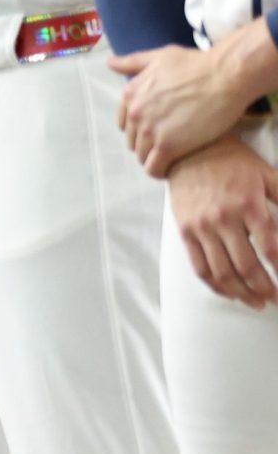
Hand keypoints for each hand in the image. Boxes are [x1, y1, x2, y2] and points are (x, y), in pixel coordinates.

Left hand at [117, 40, 261, 175]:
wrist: (224, 77)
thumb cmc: (196, 64)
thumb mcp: (158, 57)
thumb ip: (133, 63)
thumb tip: (110, 63)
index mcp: (130, 94)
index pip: (123, 123)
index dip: (139, 129)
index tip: (154, 132)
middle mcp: (134, 113)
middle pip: (133, 140)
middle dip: (147, 144)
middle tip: (166, 145)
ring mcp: (150, 130)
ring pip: (142, 156)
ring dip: (154, 159)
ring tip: (171, 158)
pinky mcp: (168, 146)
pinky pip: (154, 168)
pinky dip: (160, 172)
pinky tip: (171, 170)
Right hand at [165, 136, 277, 305]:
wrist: (189, 151)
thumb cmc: (232, 162)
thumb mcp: (267, 174)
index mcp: (248, 205)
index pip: (271, 249)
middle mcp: (223, 218)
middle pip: (247, 266)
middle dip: (266, 289)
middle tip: (277, 300)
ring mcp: (201, 227)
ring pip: (223, 272)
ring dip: (243, 293)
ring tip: (257, 303)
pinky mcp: (185, 231)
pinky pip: (200, 266)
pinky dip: (216, 286)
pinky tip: (230, 293)